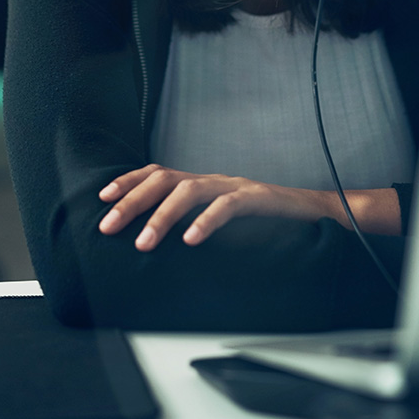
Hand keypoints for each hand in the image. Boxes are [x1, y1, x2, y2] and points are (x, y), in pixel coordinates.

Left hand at [98, 164, 331, 250]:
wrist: (315, 214)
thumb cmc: (265, 223)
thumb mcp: (221, 223)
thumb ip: (194, 225)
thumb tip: (155, 245)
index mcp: (202, 183)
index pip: (158, 173)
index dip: (129, 181)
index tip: (103, 199)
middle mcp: (213, 180)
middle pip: (165, 178)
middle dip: (133, 200)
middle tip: (109, 226)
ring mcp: (235, 186)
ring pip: (190, 190)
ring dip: (162, 216)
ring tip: (143, 243)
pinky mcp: (258, 198)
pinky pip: (228, 206)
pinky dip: (207, 221)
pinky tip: (190, 240)